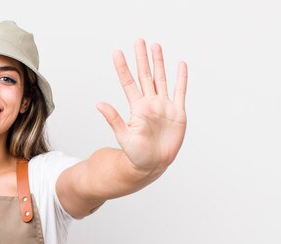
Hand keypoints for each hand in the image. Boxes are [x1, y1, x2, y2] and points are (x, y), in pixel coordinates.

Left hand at [97, 39, 187, 173]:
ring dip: (159, 63)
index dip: (123, 68)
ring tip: (155, 46)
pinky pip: (180, 92)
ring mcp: (164, 107)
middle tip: (138, 41)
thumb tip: (99, 104)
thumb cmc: (136, 154)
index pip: (128, 83)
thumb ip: (113, 119)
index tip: (117, 52)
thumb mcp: (123, 136)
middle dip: (141, 58)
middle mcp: (150, 103)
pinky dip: (181, 78)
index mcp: (137, 108)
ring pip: (162, 79)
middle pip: (145, 76)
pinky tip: (180, 65)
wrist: (153, 165)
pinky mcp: (177, 113)